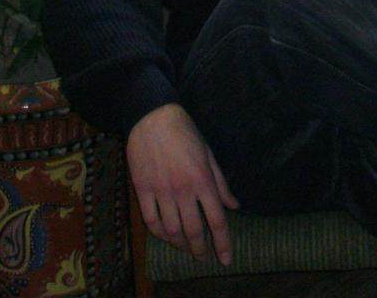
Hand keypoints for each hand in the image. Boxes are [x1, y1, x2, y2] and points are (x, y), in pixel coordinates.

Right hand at [126, 103, 240, 264]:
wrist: (152, 116)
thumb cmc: (185, 132)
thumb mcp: (209, 154)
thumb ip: (221, 183)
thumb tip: (235, 206)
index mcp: (203, 180)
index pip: (217, 220)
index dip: (223, 243)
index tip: (226, 260)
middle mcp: (183, 189)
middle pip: (194, 230)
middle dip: (200, 249)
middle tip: (203, 257)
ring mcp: (161, 191)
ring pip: (171, 230)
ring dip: (180, 244)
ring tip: (185, 247)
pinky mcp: (142, 189)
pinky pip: (150, 220)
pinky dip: (159, 233)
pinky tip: (165, 235)